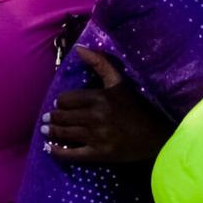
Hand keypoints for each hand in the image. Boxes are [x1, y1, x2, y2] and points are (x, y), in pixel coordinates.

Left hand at [42, 47, 173, 163]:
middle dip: (53, 117)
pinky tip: (51, 149)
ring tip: (46, 130)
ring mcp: (96, 137)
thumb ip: (100, 63)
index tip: (60, 104)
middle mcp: (95, 117)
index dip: (60, 102)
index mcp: (99, 98)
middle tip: (48, 118)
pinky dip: (58, 151)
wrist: (156, 137)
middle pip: (63, 116)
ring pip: (64, 133)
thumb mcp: (119, 83)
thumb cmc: (137, 108)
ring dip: (52, 131)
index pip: (66, 99)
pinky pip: (71, 154)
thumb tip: (78, 48)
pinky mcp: (99, 154)